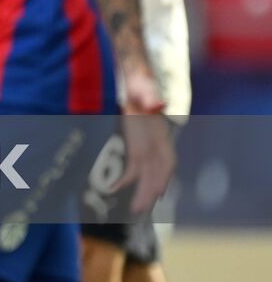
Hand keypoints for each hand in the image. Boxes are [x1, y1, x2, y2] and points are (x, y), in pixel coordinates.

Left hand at [114, 66, 172, 212]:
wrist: (127, 71)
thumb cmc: (135, 77)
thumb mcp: (139, 83)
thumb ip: (146, 94)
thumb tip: (156, 104)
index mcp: (157, 129)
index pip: (166, 158)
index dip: (163, 176)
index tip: (159, 193)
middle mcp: (155, 138)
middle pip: (156, 169)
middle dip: (150, 190)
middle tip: (138, 210)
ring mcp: (145, 141)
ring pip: (147, 170)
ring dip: (142, 189)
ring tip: (133, 209)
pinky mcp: (134, 140)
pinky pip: (135, 163)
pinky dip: (128, 176)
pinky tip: (116, 187)